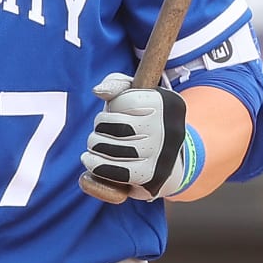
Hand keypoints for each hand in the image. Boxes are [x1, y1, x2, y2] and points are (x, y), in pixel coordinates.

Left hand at [80, 72, 192, 200]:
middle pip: (118, 125)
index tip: (114, 112)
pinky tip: (90, 160)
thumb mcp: (133, 95)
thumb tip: (98, 91)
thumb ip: (116, 84)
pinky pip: (117, 172)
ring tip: (94, 145)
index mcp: (170, 104)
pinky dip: (97, 166)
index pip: (126, 100)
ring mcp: (163, 155)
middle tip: (98, 132)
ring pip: (113, 149)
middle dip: (99, 128)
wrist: (165, 163)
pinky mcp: (152, 178)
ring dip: (95, 145)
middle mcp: (172, 129)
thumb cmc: (141, 123)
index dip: (112, 108)